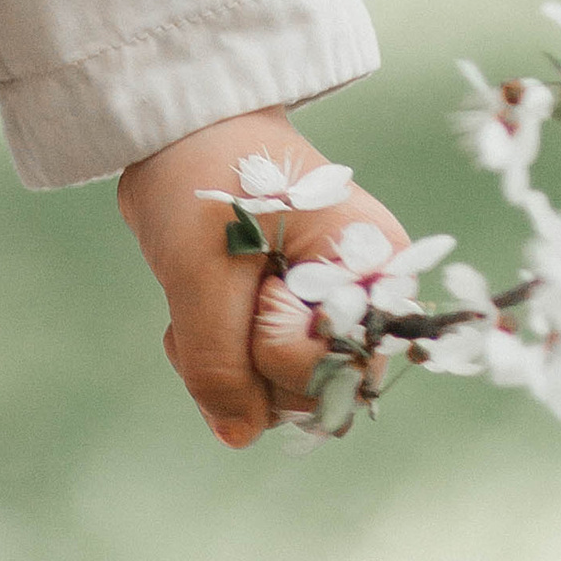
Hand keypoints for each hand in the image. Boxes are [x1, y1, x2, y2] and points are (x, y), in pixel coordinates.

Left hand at [115, 106, 405, 446]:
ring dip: (224, 359)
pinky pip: (262, 377)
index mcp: (377, 265)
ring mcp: (334, 311)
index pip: (338, 372)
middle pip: (312, 392)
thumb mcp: (199, 267)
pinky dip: (221, 357)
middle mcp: (368, 296)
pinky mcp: (299, 320)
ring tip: (201, 292)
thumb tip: (237, 435)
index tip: (254, 279)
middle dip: (244, 358)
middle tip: (216, 287)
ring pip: (281, 392)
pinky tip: (199, 311)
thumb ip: (219, 363)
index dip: (276, 346)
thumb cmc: (202, 173)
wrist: (183, 125)